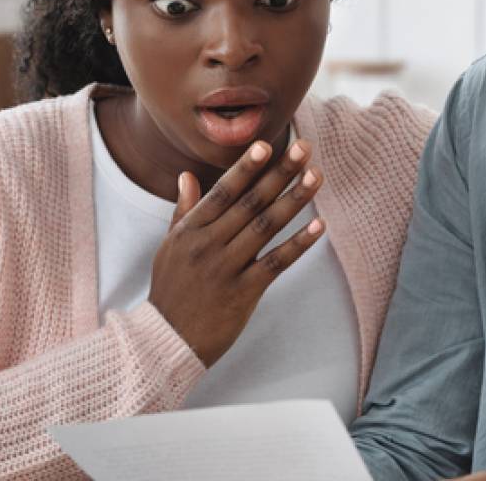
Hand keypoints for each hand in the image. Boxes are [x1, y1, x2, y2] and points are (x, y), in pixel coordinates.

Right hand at [147, 139, 324, 366]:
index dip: (246, 167)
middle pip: (250, 202)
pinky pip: (275, 263)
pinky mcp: (244, 293)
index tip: (266, 145)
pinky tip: (318, 226)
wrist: (166, 341)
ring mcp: (226, 268)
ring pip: (265, 226)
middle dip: (279, 173)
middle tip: (304, 148)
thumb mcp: (169, 247)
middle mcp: (208, 244)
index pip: (223, 191)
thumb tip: (186, 176)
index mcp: (190, 230)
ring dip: (294, 199)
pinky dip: (298, 244)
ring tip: (316, 176)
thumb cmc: (171, 290)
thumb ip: (183, 211)